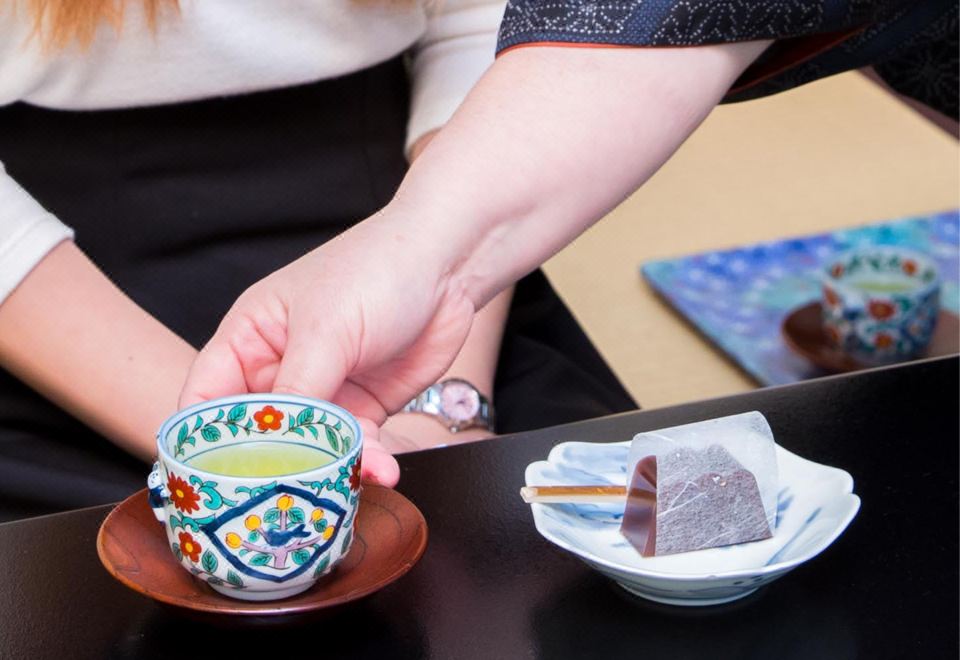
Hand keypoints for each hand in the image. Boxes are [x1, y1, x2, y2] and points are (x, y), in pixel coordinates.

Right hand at [179, 215, 476, 486]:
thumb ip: (297, 392)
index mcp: (249, 339)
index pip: (204, 400)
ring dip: (327, 469)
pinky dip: (366, 462)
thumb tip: (271, 451)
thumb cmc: (376, 270)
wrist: (448, 264)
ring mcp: (324, 391)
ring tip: (345, 483)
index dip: (201, 443)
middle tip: (280, 499)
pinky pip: (354, 447)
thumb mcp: (326, 330)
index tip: (209, 484)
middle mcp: (279, 369)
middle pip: (256, 436)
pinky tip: (382, 470)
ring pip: (309, 449)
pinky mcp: (364, 407)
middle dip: (268, 467)